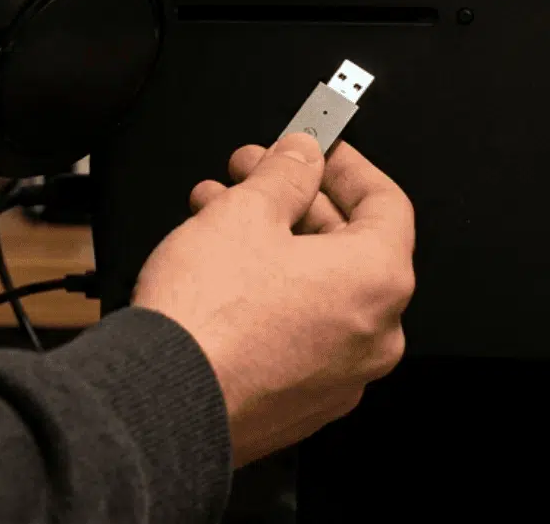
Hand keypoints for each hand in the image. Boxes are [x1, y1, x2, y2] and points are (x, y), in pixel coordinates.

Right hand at [132, 135, 414, 466]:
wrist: (162, 402)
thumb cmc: (208, 320)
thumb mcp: (246, 213)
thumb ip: (285, 173)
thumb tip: (302, 156)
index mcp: (378, 281)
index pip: (386, 202)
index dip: (345, 164)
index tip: (316, 147)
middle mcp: (374, 335)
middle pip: (347, 245)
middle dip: (294, 200)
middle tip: (253, 172)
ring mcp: (340, 375)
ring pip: (316, 287)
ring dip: (272, 241)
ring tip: (218, 210)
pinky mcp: (302, 401)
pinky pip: (299, 330)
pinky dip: (270, 292)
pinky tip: (222, 265)